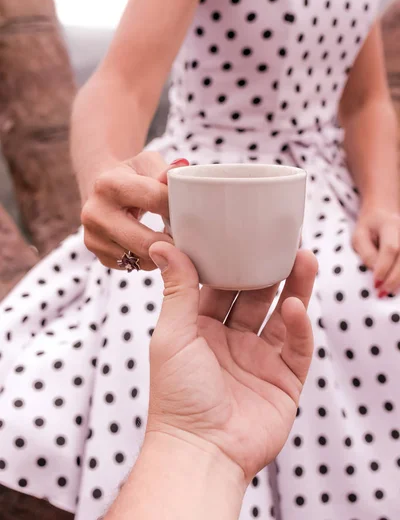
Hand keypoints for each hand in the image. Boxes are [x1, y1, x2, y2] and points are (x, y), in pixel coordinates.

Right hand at [81, 152, 187, 269]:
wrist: (100, 189)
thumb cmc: (131, 175)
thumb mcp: (146, 164)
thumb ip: (164, 171)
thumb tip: (182, 169)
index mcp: (108, 185)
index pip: (156, 200)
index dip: (179, 208)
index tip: (194, 211)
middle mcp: (95, 213)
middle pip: (147, 241)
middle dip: (174, 241)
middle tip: (189, 235)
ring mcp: (94, 238)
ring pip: (143, 259)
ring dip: (164, 253)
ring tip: (171, 237)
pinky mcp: (100, 256)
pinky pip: (136, 266)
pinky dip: (152, 259)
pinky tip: (155, 244)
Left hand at [147, 242, 317, 482]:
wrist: (200, 452)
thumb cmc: (176, 397)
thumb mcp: (172, 334)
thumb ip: (178, 289)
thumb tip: (164, 246)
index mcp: (201, 329)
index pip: (222, 286)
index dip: (234, 262)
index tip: (245, 235)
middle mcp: (231, 341)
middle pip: (256, 297)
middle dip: (270, 270)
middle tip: (283, 242)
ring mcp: (259, 360)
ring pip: (282, 316)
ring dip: (294, 289)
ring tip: (304, 260)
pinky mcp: (283, 380)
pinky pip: (297, 347)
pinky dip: (300, 326)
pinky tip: (296, 308)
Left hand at [352, 206, 399, 295]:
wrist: (384, 213)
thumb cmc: (369, 226)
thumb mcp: (359, 236)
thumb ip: (366, 253)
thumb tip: (375, 272)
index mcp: (391, 225)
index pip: (391, 248)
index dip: (384, 267)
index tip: (375, 283)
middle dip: (393, 279)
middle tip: (381, 293)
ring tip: (387, 292)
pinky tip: (396, 287)